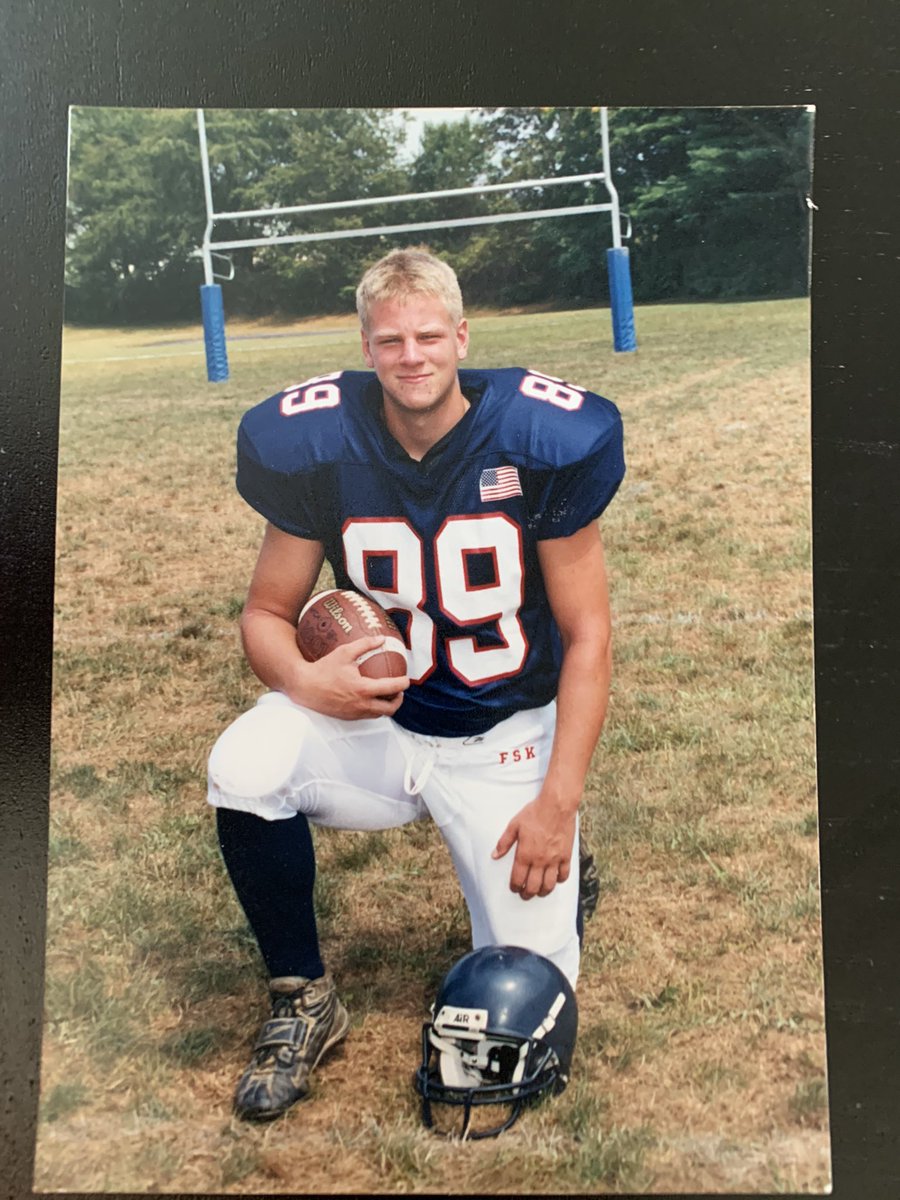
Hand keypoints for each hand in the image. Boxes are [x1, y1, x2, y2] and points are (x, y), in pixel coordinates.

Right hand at [288, 636, 409, 719]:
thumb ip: (365, 645)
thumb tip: (381, 638)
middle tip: (398, 691)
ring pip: (379, 714)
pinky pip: (367, 715)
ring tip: (386, 694)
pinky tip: (370, 698)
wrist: (304, 687)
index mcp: (363, 689)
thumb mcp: (344, 652)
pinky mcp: (347, 717)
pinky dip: (373, 708)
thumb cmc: (323, 669)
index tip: (406, 679)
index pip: (391, 688)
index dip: (403, 684)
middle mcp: (361, 705)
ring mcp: (354, 713)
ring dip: (386, 706)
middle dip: (398, 700)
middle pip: (390, 709)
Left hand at [491, 795, 576, 899]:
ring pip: (549, 885)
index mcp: (525, 854)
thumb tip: (494, 855)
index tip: (514, 888)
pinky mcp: (566, 856)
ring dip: (543, 892)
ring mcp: (554, 859)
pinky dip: (559, 880)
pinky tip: (555, 879)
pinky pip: (564, 875)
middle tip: (525, 895)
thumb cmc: (534, 813)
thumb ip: (504, 842)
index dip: (515, 887)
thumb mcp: (514, 825)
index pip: (518, 879)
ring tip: (539, 892)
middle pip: (533, 886)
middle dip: (527, 894)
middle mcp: (540, 860)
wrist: (556, 805)